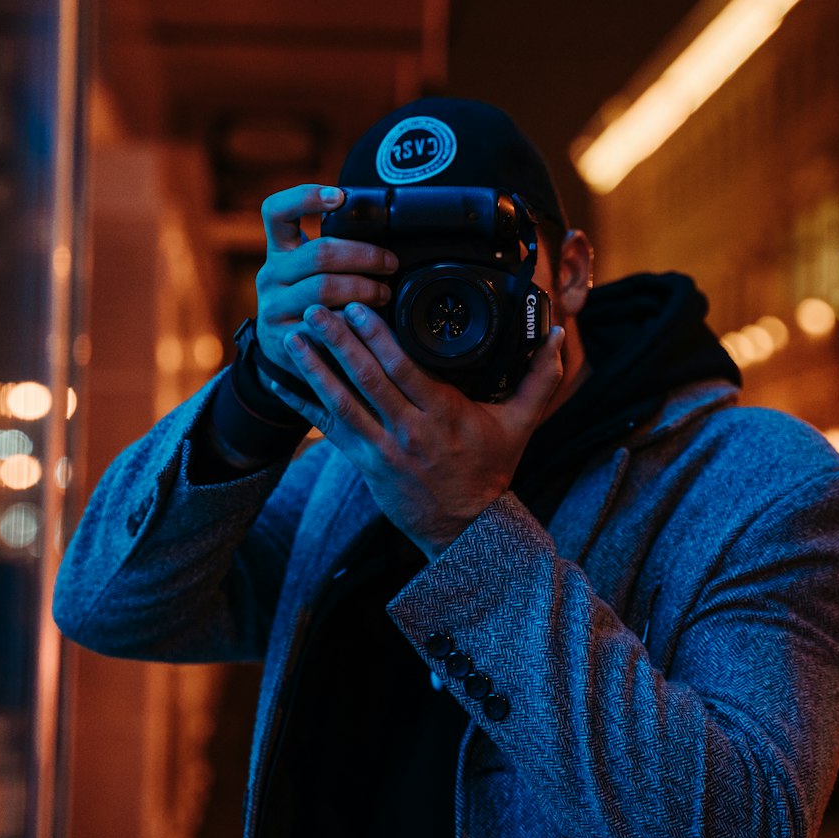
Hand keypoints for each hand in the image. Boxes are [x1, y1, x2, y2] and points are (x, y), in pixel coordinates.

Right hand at [254, 184, 399, 374]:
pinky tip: (367, 322)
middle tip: (390, 264)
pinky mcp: (284, 339)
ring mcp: (274, 308)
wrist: (282, 349)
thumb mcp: (309, 270)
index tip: (340, 197)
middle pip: (318, 253)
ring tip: (384, 294)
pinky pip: (324, 326)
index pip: (277, 211)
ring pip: (323, 289)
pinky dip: (352, 322)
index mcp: (279, 250)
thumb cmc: (308, 299)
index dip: (305, 197)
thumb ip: (332, 252)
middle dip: (363, 255)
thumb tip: (381, 231)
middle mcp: (271, 275)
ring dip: (363, 289)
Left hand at [282, 300, 564, 557]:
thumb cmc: (490, 469)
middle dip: (340, 343)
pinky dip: (301, 402)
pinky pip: (327, 428)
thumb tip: (560, 335)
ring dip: (315, 368)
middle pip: (368, 381)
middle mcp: (409, 431)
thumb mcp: (521, 424)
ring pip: (342, 403)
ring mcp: (382, 449)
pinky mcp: (362, 463)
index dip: (379, 339)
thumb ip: (541, 378)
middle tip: (318, 309)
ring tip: (294, 336)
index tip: (360, 308)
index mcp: (444, 415)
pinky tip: (278, 378)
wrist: (466, 529)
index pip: (406, 371)